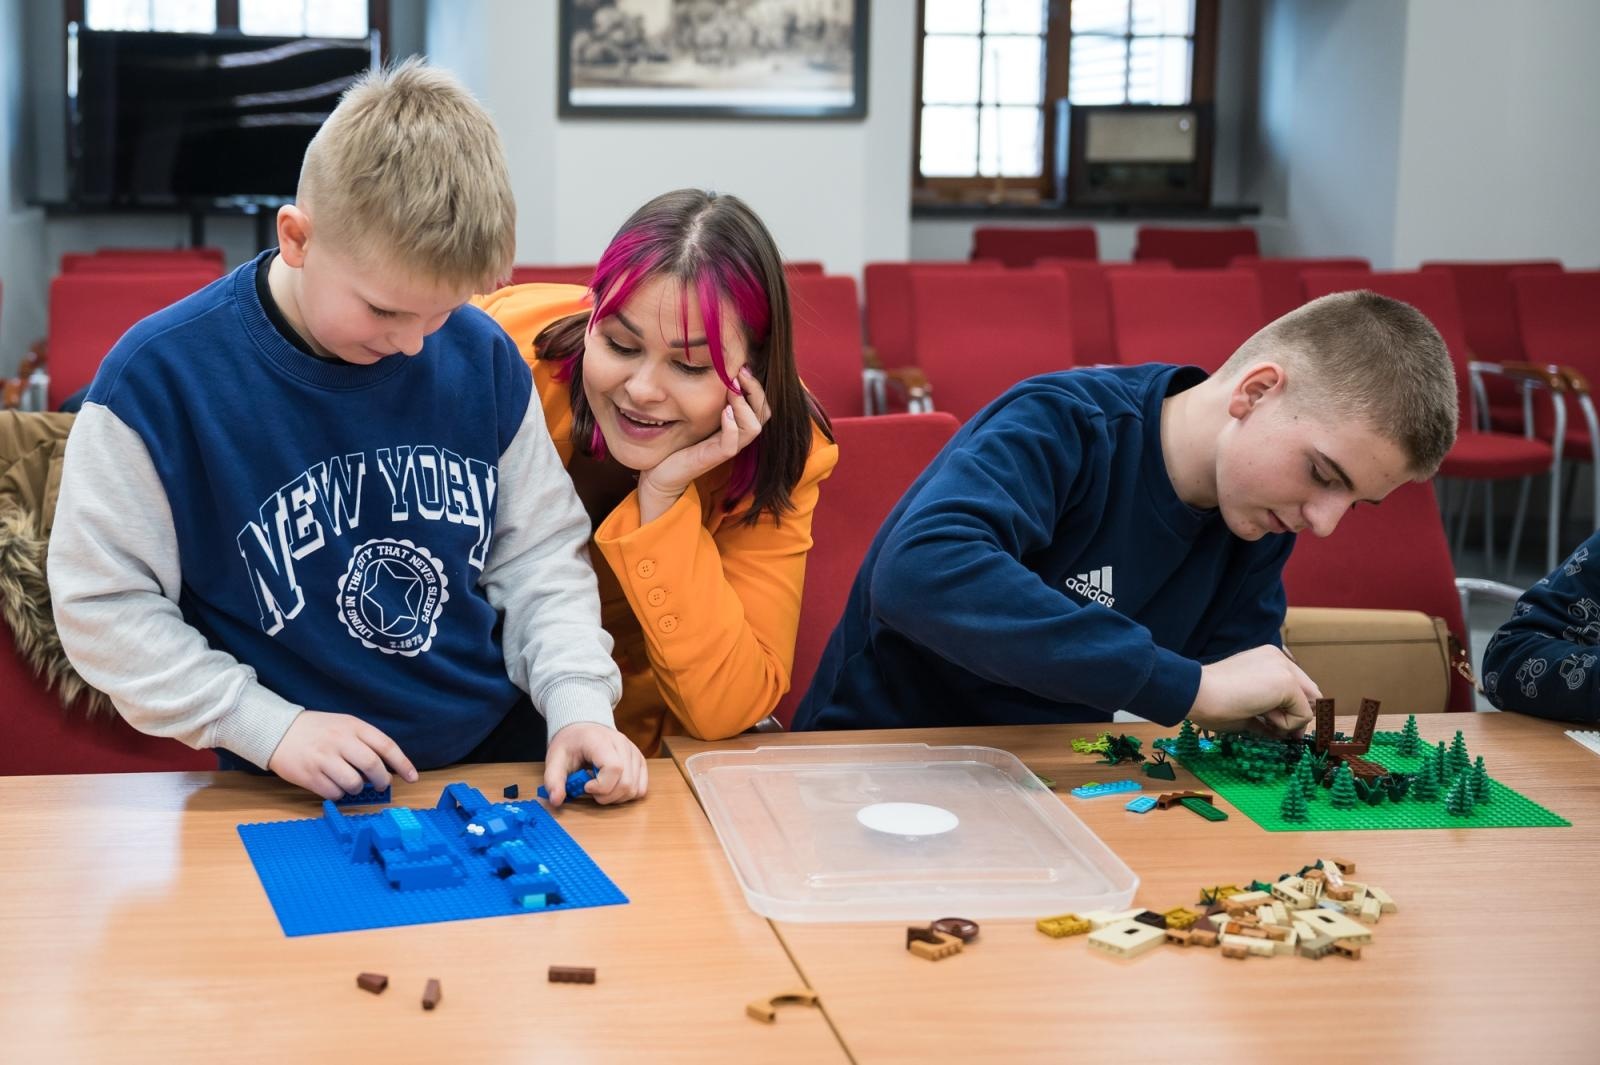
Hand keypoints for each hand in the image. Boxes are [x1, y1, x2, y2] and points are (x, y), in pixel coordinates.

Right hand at [267, 710, 418, 799]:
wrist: (279, 731)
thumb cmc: (317, 731)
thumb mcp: (344, 725)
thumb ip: (364, 743)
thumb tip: (384, 770)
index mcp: (353, 726)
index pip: (386, 746)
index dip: (403, 764)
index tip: (412, 777)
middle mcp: (340, 741)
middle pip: (372, 766)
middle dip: (382, 780)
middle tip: (380, 784)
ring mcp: (324, 758)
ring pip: (354, 783)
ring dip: (358, 789)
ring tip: (353, 784)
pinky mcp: (309, 775)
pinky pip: (334, 792)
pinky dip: (339, 794)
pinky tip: (335, 786)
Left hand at [543, 721, 648, 805]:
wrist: (582, 727)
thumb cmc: (570, 743)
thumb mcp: (554, 759)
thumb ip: (553, 780)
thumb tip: (555, 800)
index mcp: (601, 741)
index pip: (614, 768)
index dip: (601, 786)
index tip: (586, 787)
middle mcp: (622, 744)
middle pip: (626, 782)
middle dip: (607, 796)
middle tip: (591, 791)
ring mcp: (633, 752)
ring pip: (635, 788)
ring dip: (616, 797)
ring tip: (601, 789)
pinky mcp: (639, 761)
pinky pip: (641, 788)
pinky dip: (627, 794)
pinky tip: (612, 788)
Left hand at [637, 366, 769, 522]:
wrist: (660, 473)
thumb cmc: (677, 442)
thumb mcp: (695, 414)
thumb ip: (708, 398)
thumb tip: (714, 370)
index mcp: (735, 425)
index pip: (760, 405)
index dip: (756, 386)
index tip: (743, 366)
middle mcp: (736, 436)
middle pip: (763, 414)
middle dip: (755, 391)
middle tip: (741, 371)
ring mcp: (726, 448)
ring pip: (753, 428)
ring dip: (745, 405)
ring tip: (733, 390)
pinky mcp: (714, 458)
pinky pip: (732, 444)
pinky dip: (732, 426)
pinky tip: (725, 411)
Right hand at [1189, 645, 1319, 738]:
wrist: (1198, 694)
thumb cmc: (1211, 701)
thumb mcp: (1246, 708)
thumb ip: (1267, 715)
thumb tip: (1285, 734)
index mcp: (1266, 660)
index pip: (1296, 687)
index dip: (1292, 710)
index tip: (1278, 728)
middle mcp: (1278, 659)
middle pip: (1310, 694)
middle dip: (1298, 716)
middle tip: (1281, 734)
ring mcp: (1284, 668)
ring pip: (1309, 704)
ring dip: (1289, 721)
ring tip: (1263, 721)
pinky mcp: (1287, 682)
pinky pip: (1303, 714)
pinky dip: (1287, 725)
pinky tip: (1263, 718)